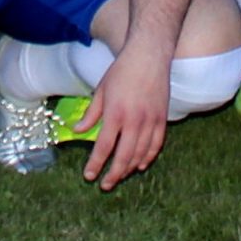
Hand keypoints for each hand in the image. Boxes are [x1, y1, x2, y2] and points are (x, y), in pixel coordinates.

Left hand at [80, 40, 171, 188]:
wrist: (149, 56)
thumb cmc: (121, 71)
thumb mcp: (100, 90)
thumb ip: (90, 114)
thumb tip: (78, 130)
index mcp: (115, 114)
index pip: (103, 147)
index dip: (96, 164)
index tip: (89, 176)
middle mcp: (134, 120)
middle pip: (123, 156)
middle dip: (113, 174)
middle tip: (105, 185)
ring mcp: (150, 121)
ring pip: (140, 154)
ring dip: (129, 169)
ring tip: (120, 176)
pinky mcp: (162, 118)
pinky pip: (156, 145)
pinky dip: (148, 157)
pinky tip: (140, 165)